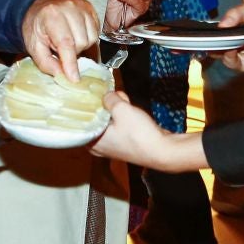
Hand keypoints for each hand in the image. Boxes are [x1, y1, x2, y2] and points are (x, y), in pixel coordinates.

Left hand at [21, 0, 98, 81]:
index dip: (71, 63)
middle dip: (73, 52)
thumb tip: (62, 76)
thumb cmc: (36, 26)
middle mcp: (70, 8)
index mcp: (51, 15)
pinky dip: (87, 38)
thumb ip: (47, 63)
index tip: (74, 79)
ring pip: (92, 38)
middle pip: (81, 42)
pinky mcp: (91, 9)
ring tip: (68, 41)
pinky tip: (76, 36)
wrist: (40, 6)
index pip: (66, 43)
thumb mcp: (33, 46)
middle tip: (59, 48)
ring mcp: (82, 7)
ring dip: (81, 45)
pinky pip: (96, 32)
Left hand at [90, 91, 207, 171]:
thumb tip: (106, 95)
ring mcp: (112, 147)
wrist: (164, 151)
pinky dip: (122, 117)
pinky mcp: (124, 144)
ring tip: (123, 100)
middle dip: (103, 105)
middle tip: (112, 96)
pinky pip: (117, 126)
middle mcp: (99, 147)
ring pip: (107, 121)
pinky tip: (130, 107)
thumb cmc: (139, 134)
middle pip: (94, 119)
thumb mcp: (121, 109)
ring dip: (114, 109)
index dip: (84, 105)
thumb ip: (109, 98)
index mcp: (92, 141)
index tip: (87, 92)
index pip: (79, 121)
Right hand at [218, 2, 243, 75]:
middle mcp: (238, 50)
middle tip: (219, 45)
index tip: (207, 41)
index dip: (211, 44)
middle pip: (222, 56)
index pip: (217, 44)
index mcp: (232, 37)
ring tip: (235, 46)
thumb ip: (234, 15)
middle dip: (219, 51)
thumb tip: (220, 25)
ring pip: (233, 63)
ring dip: (232, 55)